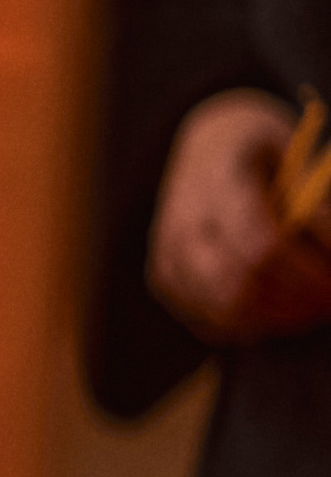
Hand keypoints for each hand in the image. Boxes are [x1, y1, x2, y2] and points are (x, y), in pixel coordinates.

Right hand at [147, 91, 330, 344]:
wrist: (207, 150)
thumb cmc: (264, 154)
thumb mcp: (295, 156)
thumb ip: (314, 201)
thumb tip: (327, 239)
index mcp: (218, 178)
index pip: (260, 244)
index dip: (305, 273)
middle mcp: (182, 218)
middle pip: (238, 288)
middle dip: (293, 304)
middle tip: (326, 303)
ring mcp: (166, 251)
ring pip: (223, 312)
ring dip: (276, 319)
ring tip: (307, 308)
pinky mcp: (163, 277)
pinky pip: (208, 324)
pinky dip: (249, 326)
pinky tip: (275, 307)